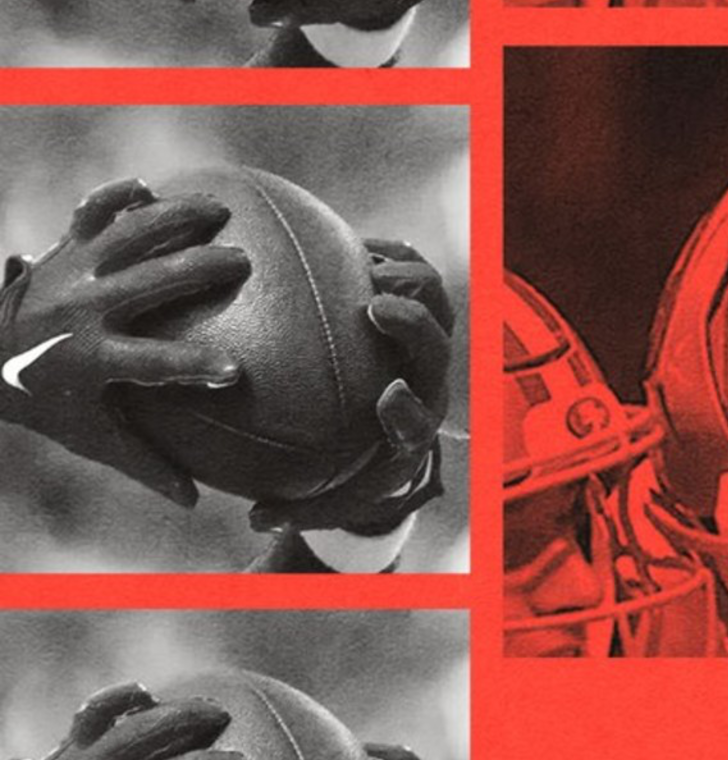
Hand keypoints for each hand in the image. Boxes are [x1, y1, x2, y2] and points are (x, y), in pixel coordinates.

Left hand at [0, 178, 250, 504]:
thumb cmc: (46, 401)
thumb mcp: (89, 435)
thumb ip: (144, 462)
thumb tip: (196, 501)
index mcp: (93, 358)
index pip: (153, 365)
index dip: (194, 368)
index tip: (234, 371)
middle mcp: (83, 310)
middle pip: (150, 283)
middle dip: (199, 269)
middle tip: (242, 264)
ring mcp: (73, 272)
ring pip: (128, 234)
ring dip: (176, 217)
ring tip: (219, 209)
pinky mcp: (66, 249)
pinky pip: (90, 213)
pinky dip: (114, 196)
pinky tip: (147, 188)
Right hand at [243, 238, 451, 538]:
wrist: (390, 426)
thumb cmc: (354, 467)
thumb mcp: (328, 496)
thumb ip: (296, 507)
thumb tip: (257, 517)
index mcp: (409, 427)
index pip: (417, 421)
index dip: (408, 409)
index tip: (386, 398)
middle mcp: (427, 381)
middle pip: (437, 348)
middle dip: (414, 326)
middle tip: (376, 306)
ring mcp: (427, 339)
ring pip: (437, 301)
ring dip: (408, 279)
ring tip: (365, 263)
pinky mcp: (418, 304)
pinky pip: (414, 267)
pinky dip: (389, 253)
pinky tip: (349, 242)